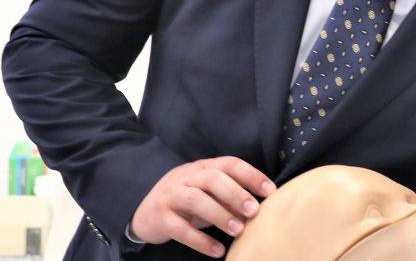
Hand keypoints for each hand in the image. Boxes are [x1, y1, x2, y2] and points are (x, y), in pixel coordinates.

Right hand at [129, 157, 274, 257]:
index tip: (270, 191)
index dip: (251, 175)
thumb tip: (258, 211)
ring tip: (238, 231)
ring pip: (195, 199)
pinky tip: (217, 251)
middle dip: (235, 193)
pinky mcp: (160, 217)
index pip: (229, 164)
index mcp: (202, 168)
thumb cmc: (186, 203)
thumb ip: (230, 199)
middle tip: (254, 211)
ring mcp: (170, 196)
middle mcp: (186, 178)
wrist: (145, 213)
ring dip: (220, 215)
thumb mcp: (209, 196)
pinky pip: (180, 229)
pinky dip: (200, 241)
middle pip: (212, 178)